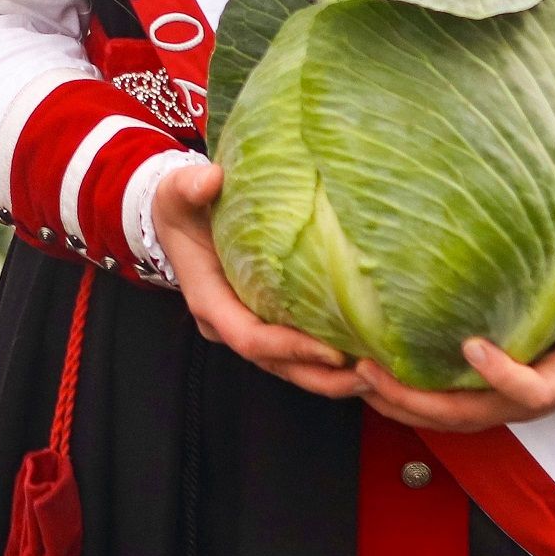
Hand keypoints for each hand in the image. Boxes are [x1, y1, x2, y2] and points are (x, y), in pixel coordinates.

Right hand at [150, 162, 366, 401]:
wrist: (174, 220)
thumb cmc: (179, 207)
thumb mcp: (178, 192)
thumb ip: (190, 186)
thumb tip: (212, 178)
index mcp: (210, 300)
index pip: (250, 338)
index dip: (290, 348)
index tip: (333, 351)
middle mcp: (228, 324)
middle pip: (277, 364)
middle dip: (323, 376)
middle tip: (373, 375)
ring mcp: (247, 326)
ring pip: (290, 366)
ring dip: (332, 376)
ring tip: (380, 373)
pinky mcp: (264, 322)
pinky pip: (296, 352)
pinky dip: (329, 360)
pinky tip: (367, 356)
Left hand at [355, 253, 554, 432]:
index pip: (528, 391)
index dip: (501, 376)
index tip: (471, 346)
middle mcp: (526, 399)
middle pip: (466, 415)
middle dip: (415, 398)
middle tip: (369, 367)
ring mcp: (503, 403)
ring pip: (446, 418)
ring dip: (399, 402)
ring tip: (354, 372)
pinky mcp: (488, 395)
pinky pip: (442, 406)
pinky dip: (405, 397)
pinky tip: (368, 374)